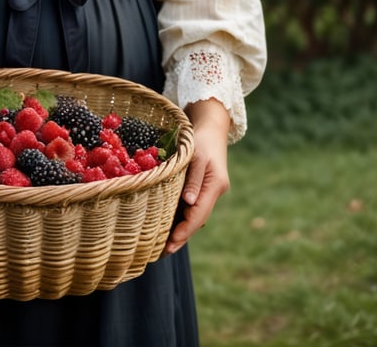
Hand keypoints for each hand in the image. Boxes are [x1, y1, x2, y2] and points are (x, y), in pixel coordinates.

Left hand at [164, 98, 230, 255]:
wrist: (211, 125)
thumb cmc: (201, 137)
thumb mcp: (196, 155)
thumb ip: (192, 179)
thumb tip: (189, 203)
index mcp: (214, 185)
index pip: (198, 214)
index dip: (184, 231)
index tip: (170, 244)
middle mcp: (213, 191)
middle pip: (197, 219)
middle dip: (181, 236)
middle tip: (162, 252)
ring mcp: (209, 190)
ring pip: (194, 214)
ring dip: (181, 229)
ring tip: (162, 244)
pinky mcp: (202, 186)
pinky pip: (192, 206)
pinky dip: (181, 216)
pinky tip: (168, 224)